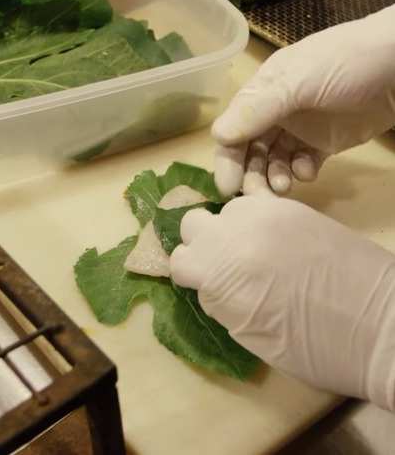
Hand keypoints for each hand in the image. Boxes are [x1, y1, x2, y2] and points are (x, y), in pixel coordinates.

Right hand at [170, 196, 394, 408]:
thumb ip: (219, 299)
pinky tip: (278, 242)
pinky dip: (258, 220)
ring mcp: (265, 216)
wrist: (381, 327)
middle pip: (193, 224)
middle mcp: (234, 234)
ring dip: (231, 229)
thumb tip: (208, 282)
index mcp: (219, 273)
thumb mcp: (249, 335)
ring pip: (227, 210)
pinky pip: (258, 204)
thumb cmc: (315, 349)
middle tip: (226, 265)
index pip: (179, 260)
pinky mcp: (292, 208)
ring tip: (256, 252)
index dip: (189, 275)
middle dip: (202, 244)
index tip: (203, 286)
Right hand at [213, 4, 394, 196]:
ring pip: (275, 161)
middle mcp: (275, 111)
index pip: (233, 129)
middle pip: (251, 150)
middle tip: (257, 196)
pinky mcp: (324, 143)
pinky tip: (309, 171)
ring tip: (284, 186)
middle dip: (251, 173)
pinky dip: (300, 172)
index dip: (228, 158)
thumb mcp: (298, 81)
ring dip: (274, 176)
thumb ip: (258, 109)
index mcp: (263, 91)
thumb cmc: (346, 62)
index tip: (228, 187)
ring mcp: (300, 127)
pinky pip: (301, 163)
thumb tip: (216, 136)